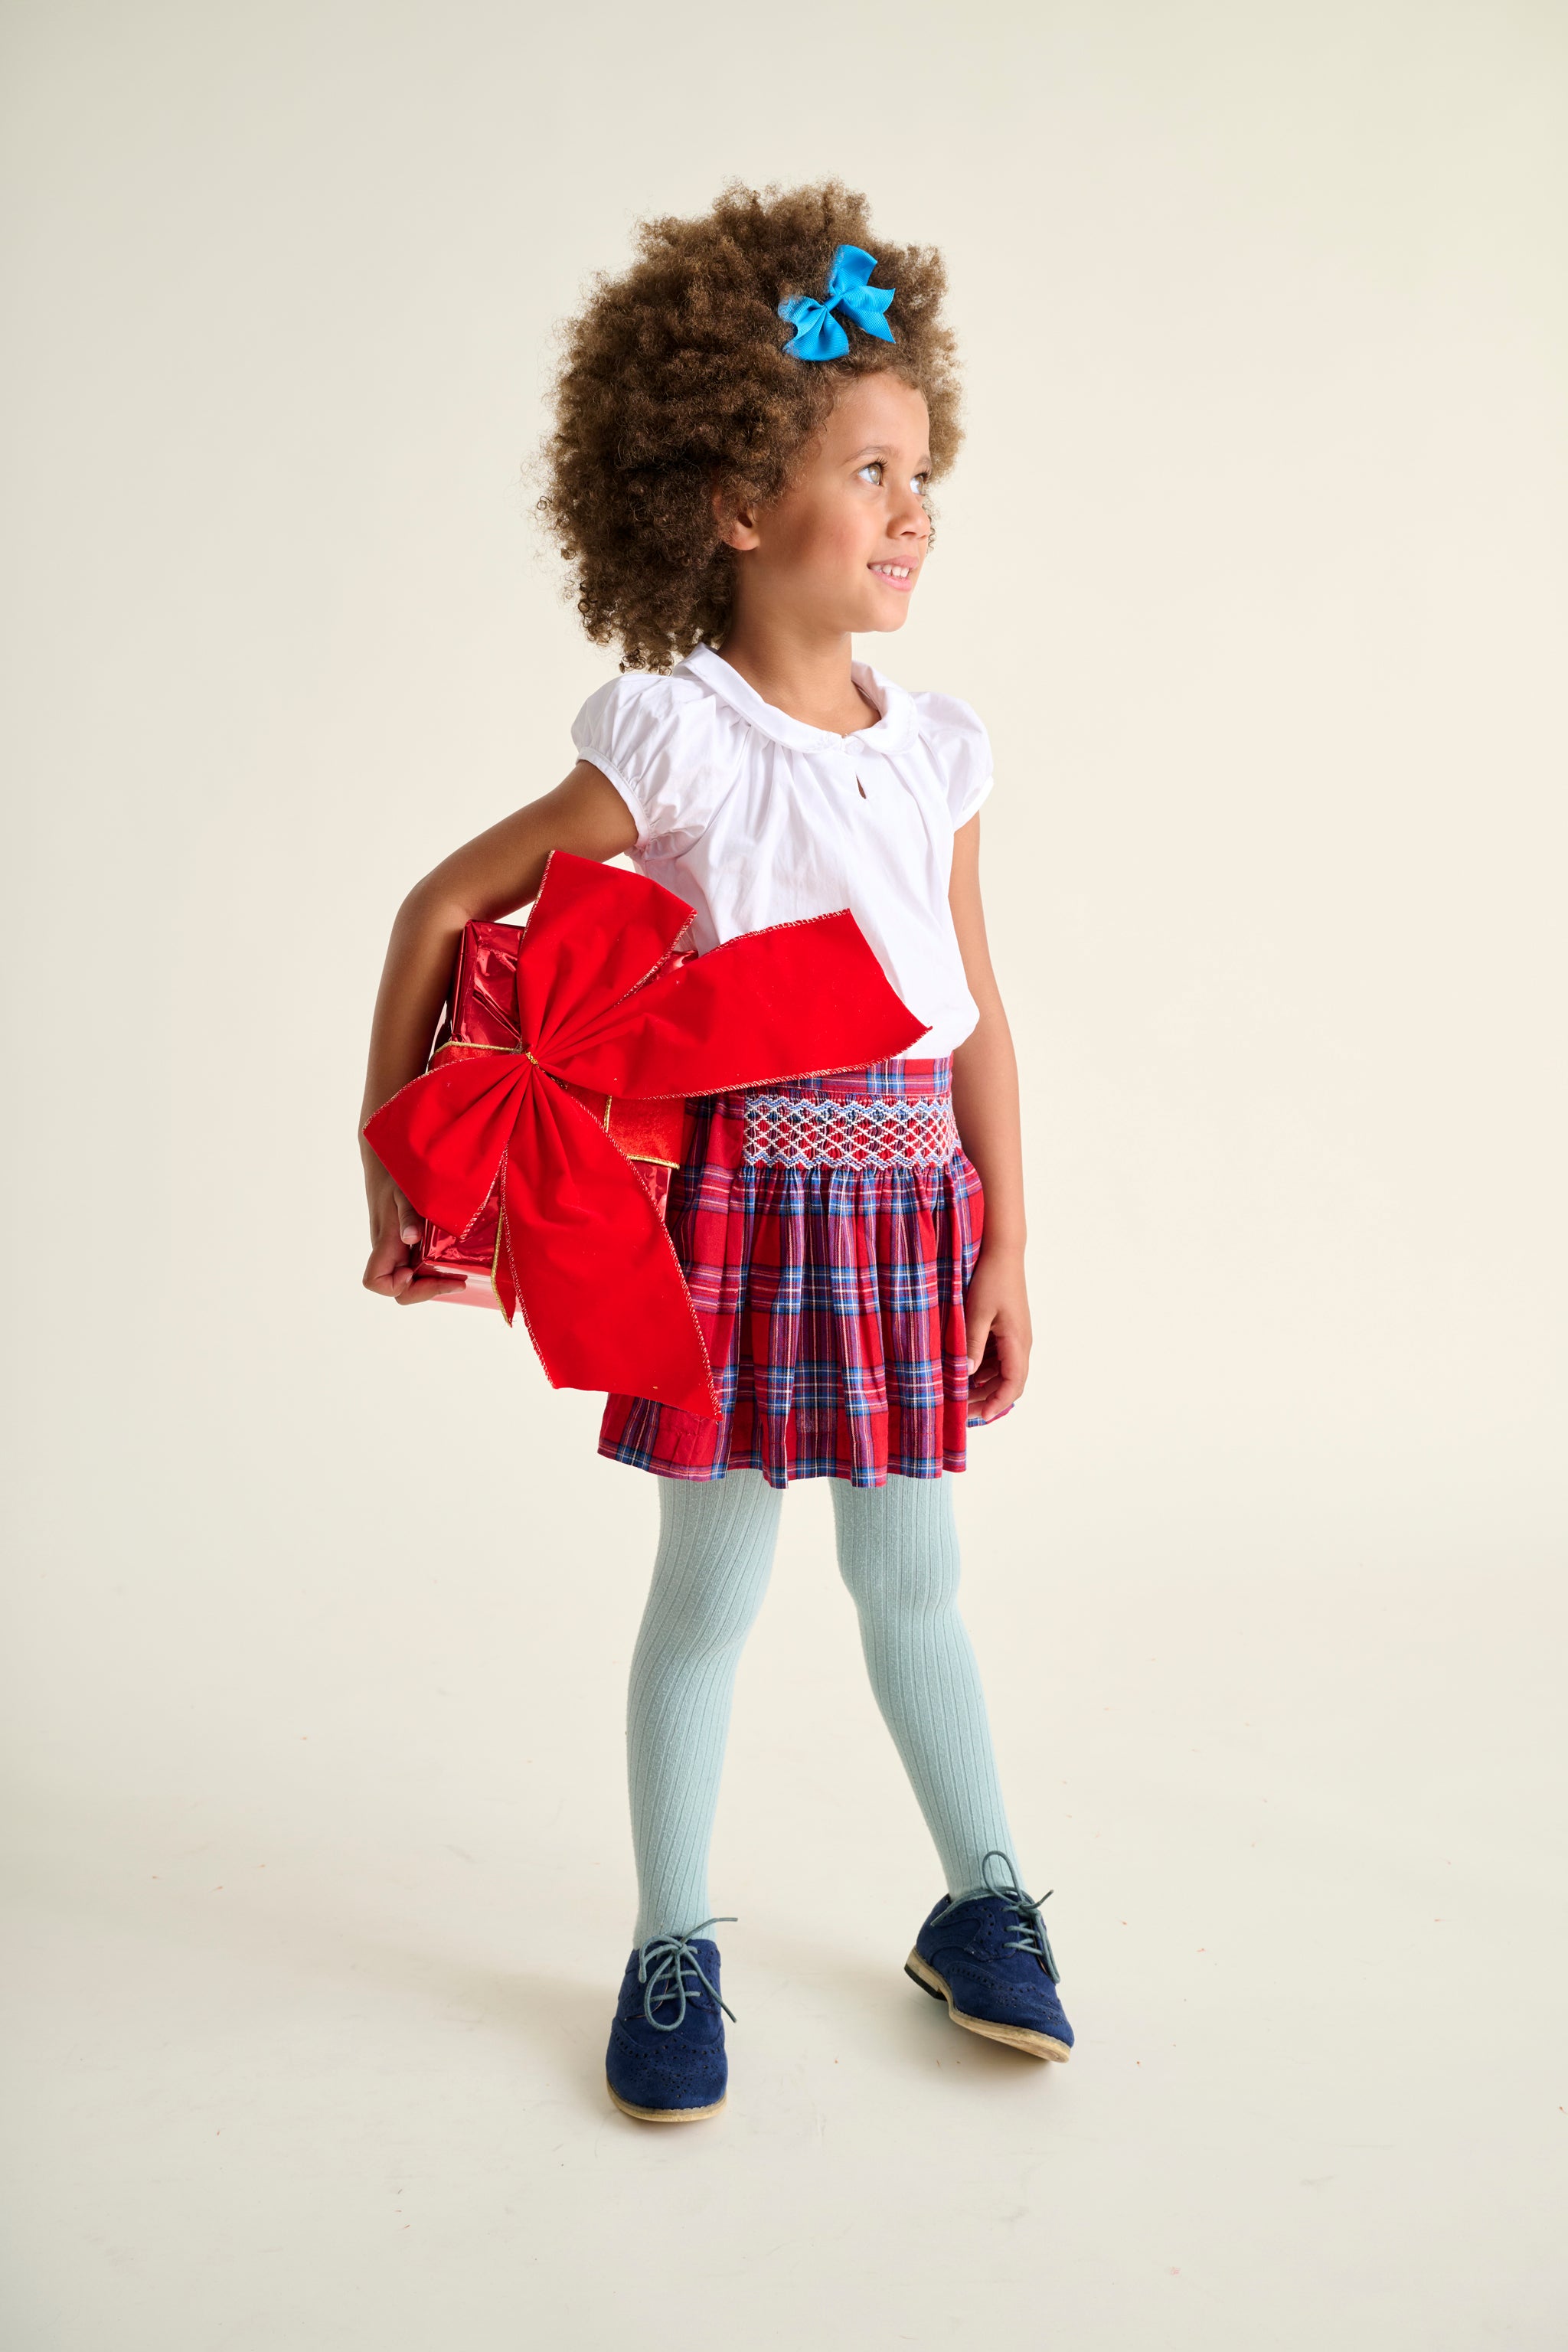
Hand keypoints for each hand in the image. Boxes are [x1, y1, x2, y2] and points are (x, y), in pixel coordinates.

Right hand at [361, 1157, 466, 1305]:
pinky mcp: (406, 1240)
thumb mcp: (404, 1193)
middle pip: (398, 1289)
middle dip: (426, 1290)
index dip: (395, 1286)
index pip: (375, 1282)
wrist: (386, 1156)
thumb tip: (410, 1239)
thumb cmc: (394, 1173)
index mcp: (384, 1242)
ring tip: (458, 1274)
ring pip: (409, 1280)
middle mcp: (388, 1250)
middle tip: (457, 1281)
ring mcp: (397, 1247)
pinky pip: (416, 1265)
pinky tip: (452, 1261)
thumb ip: (408, 1216)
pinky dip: (433, 1269)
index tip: (417, 1273)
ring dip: (431, 1282)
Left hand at [963, 1246, 1030, 1421]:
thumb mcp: (976, 1313)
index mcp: (1017, 1342)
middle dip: (987, 1398)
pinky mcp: (1008, 1329)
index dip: (998, 1403)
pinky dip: (983, 1368)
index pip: (1013, 1384)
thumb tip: (965, 1375)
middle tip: (962, 1409)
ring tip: (958, 1392)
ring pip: (1002, 1371)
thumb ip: (971, 1344)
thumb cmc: (991, 1279)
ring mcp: (1016, 1336)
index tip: (980, 1417)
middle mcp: (1021, 1343)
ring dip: (983, 1384)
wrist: (1003, 1252)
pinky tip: (964, 1370)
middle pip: (1009, 1382)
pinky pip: (998, 1357)